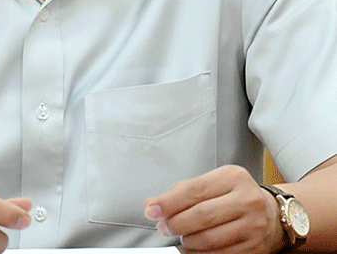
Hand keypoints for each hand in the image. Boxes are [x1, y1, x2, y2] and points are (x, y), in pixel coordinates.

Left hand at [144, 165, 284, 253]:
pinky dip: (200, 253)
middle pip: (201, 216)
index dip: (169, 202)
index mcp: (233, 177)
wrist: (272, 214)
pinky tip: (192, 247)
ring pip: (209, 239)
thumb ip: (184, 191)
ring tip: (179, 236)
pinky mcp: (254, 249)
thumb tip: (154, 206)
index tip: (151, 209)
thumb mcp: (214, 182)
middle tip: (163, 226)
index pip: (194, 190)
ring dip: (186, 241)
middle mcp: (247, 200)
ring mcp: (254, 226)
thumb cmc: (234, 195)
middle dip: (176, 223)